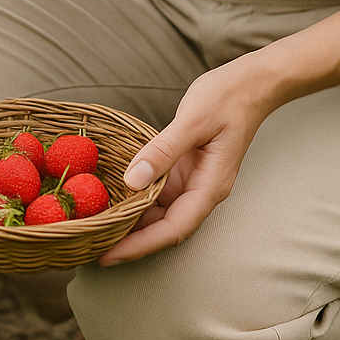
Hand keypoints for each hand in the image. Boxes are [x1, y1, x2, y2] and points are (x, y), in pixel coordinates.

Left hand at [99, 61, 275, 264]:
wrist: (250, 84)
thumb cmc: (227, 99)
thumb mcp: (192, 121)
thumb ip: (163, 151)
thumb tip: (133, 181)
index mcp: (210, 187)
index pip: (173, 229)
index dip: (140, 245)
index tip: (109, 256)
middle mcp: (201, 191)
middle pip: (163, 228)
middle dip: (130, 241)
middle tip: (90, 246)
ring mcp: (191, 181)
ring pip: (158, 213)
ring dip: (131, 223)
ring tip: (95, 229)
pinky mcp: (182, 169)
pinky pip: (156, 192)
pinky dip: (135, 199)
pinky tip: (111, 201)